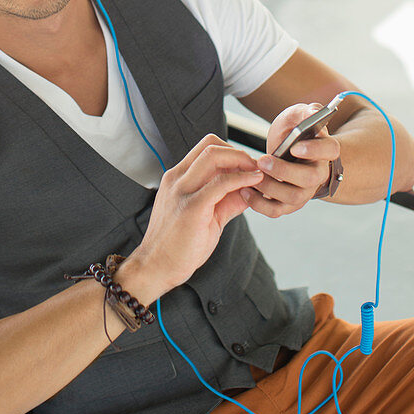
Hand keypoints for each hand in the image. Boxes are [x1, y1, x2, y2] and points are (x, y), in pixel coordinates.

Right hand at [131, 135, 263, 296]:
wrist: (156, 267)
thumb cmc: (178, 245)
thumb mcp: (205, 216)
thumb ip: (226, 200)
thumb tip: (250, 190)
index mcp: (177, 178)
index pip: (205, 147)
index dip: (231, 151)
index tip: (247, 166)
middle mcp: (177, 179)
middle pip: (211, 145)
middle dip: (238, 152)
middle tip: (256, 167)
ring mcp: (182, 191)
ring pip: (214, 156)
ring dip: (241, 160)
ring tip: (257, 173)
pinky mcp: (192, 207)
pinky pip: (220, 183)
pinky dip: (241, 178)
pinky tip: (255, 182)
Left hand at [243, 103, 339, 217]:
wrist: (289, 149)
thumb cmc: (295, 130)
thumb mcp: (299, 115)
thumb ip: (306, 111)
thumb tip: (313, 113)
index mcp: (325, 149)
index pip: (330, 150)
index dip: (314, 149)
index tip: (295, 146)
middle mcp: (318, 173)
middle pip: (310, 178)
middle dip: (284, 171)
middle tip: (263, 161)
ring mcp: (305, 190)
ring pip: (293, 197)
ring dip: (270, 188)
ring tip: (251, 175)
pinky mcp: (289, 202)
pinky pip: (277, 210)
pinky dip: (260, 204)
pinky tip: (245, 191)